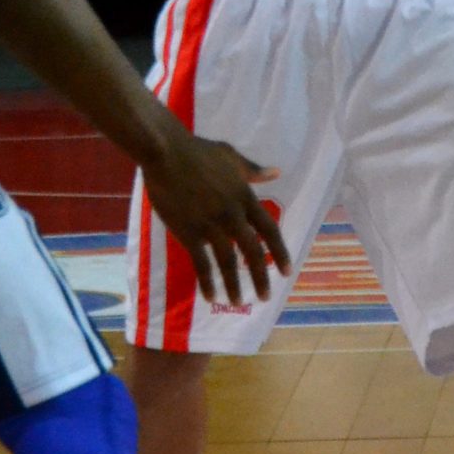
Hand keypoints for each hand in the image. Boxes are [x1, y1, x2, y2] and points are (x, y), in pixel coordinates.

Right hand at [140, 134, 290, 306]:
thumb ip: (252, 170)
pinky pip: (202, 263)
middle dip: (261, 276)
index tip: (287, 271)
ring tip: (237, 302)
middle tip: (265, 297)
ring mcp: (211, 225)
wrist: (165, 153)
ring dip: (234, 285)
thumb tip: (276, 173)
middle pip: (253, 251)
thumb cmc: (197, 151)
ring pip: (228, 262)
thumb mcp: (230, 156)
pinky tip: (210, 296)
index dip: (280, 251)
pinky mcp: (189, 232)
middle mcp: (232, 214)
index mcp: (244, 197)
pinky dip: (208, 282)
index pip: (268, 229)